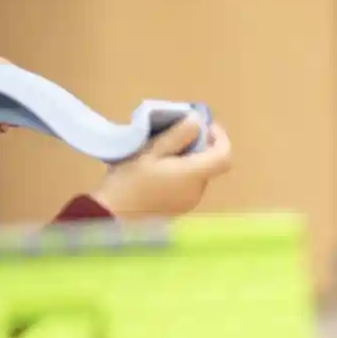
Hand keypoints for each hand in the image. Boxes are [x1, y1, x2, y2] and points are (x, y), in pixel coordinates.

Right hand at [88, 115, 231, 218]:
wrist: (112, 215)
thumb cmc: (130, 181)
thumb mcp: (151, 151)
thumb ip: (178, 136)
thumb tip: (197, 121)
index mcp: (194, 175)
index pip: (224, 156)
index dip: (220, 138)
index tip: (205, 126)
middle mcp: (197, 192)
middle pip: (210, 164)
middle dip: (200, 146)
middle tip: (178, 132)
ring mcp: (189, 203)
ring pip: (198, 175)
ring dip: (189, 160)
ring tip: (164, 149)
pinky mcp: (178, 210)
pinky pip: (187, 186)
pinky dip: (181, 173)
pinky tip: (159, 169)